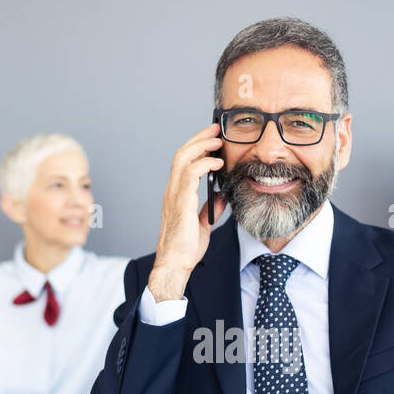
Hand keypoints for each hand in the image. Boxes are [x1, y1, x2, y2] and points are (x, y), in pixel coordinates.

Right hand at [148, 124, 226, 301]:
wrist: (175, 265)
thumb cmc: (184, 248)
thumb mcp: (202, 224)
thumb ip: (210, 208)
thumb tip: (221, 197)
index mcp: (176, 194)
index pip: (184, 161)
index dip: (197, 146)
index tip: (213, 137)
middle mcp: (172, 190)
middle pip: (182, 153)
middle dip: (200, 137)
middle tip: (217, 128)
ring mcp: (174, 195)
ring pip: (183, 158)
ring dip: (202, 145)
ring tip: (218, 140)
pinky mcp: (181, 202)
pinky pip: (190, 175)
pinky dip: (204, 164)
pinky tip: (217, 163)